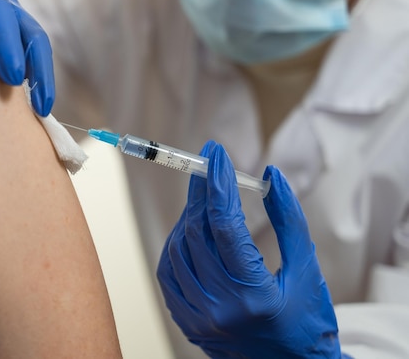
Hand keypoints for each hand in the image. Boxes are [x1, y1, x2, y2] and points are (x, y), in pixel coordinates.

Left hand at [157, 141, 341, 357]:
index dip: (219, 184)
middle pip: (197, 233)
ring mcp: (198, 317)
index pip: (226, 226)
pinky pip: (168, 273)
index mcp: (254, 295)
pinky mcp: (186, 321)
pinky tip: (190, 230)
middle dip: (200, 191)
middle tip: (207, 165)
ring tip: (204, 198)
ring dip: (188, 216)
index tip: (216, 154)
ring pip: (177, 249)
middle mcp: (219, 308)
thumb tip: (271, 176)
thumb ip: (289, 221)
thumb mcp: (307, 269)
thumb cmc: (306, 321)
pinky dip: (176, 245)